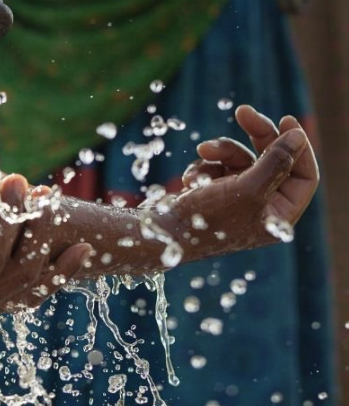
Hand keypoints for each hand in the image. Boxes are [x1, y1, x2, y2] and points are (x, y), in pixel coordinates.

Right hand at [159, 105, 317, 261]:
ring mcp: (236, 202)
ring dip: (221, 151)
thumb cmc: (205, 220)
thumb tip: (298, 136)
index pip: (304, 176)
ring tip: (202, 150)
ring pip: (241, 159)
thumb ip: (276, 162)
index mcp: (277, 217)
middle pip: (272, 160)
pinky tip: (188, 180)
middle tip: (243, 113)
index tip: (286, 121)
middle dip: (256, 136)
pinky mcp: (213, 195)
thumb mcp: (247, 188)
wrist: (159, 234)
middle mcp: (260, 210)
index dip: (297, 147)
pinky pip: (218, 167)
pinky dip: (204, 166)